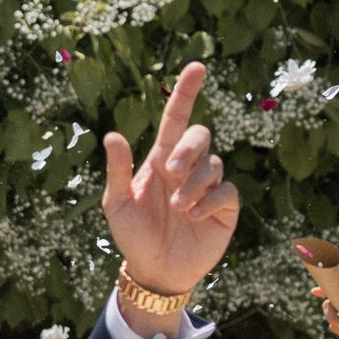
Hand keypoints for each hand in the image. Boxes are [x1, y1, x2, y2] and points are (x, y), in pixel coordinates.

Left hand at [101, 61, 237, 305]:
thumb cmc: (133, 236)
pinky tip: (194, 216)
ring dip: (193, 185)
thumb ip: (118, 170)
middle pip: (200, 136)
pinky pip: (226, 190)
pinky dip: (210, 200)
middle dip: (188, 150)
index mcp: (160, 160)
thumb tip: (111, 135)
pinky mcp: (224, 207)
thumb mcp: (117, 204)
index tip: (196, 68)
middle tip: (170, 173)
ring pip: (212, 165)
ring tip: (179, 209)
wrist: (154, 271)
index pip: (176, 119)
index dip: (186, 92)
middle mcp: (186, 168)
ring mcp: (207, 186)